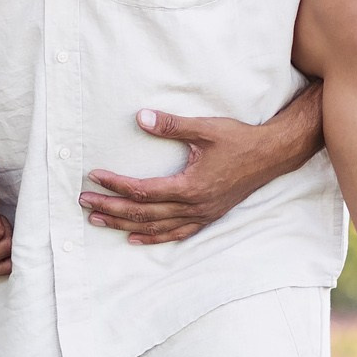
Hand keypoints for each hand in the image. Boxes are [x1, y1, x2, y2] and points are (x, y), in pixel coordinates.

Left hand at [77, 96, 322, 244]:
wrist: (271, 155)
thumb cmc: (239, 139)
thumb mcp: (205, 128)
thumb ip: (172, 125)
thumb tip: (141, 117)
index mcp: (190, 187)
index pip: (142, 190)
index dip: (116, 185)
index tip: (94, 177)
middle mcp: (194, 207)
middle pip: (143, 213)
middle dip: (111, 209)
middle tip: (84, 203)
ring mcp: (202, 215)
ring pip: (156, 227)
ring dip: (125, 225)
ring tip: (99, 221)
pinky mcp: (208, 216)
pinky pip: (177, 233)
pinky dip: (154, 237)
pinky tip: (136, 238)